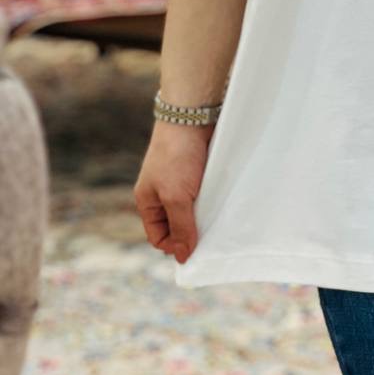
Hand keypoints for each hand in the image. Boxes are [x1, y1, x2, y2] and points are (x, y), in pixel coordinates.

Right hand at [133, 120, 213, 264]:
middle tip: (212, 236)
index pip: (158, 237)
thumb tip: (183, 257)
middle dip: (192, 233)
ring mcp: (181, 184)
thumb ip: (181, 227)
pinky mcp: (198, 174)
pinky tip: (225, 205)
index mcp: (148, 202)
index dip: (174, 246)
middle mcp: (162, 194)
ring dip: (206, 218)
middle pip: (177, 226)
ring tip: (221, 221)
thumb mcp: (176, 197)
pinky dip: (214, 203)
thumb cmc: (177, 157)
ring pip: (194, 212)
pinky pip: (205, 197)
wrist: (192, 118)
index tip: (196, 247)